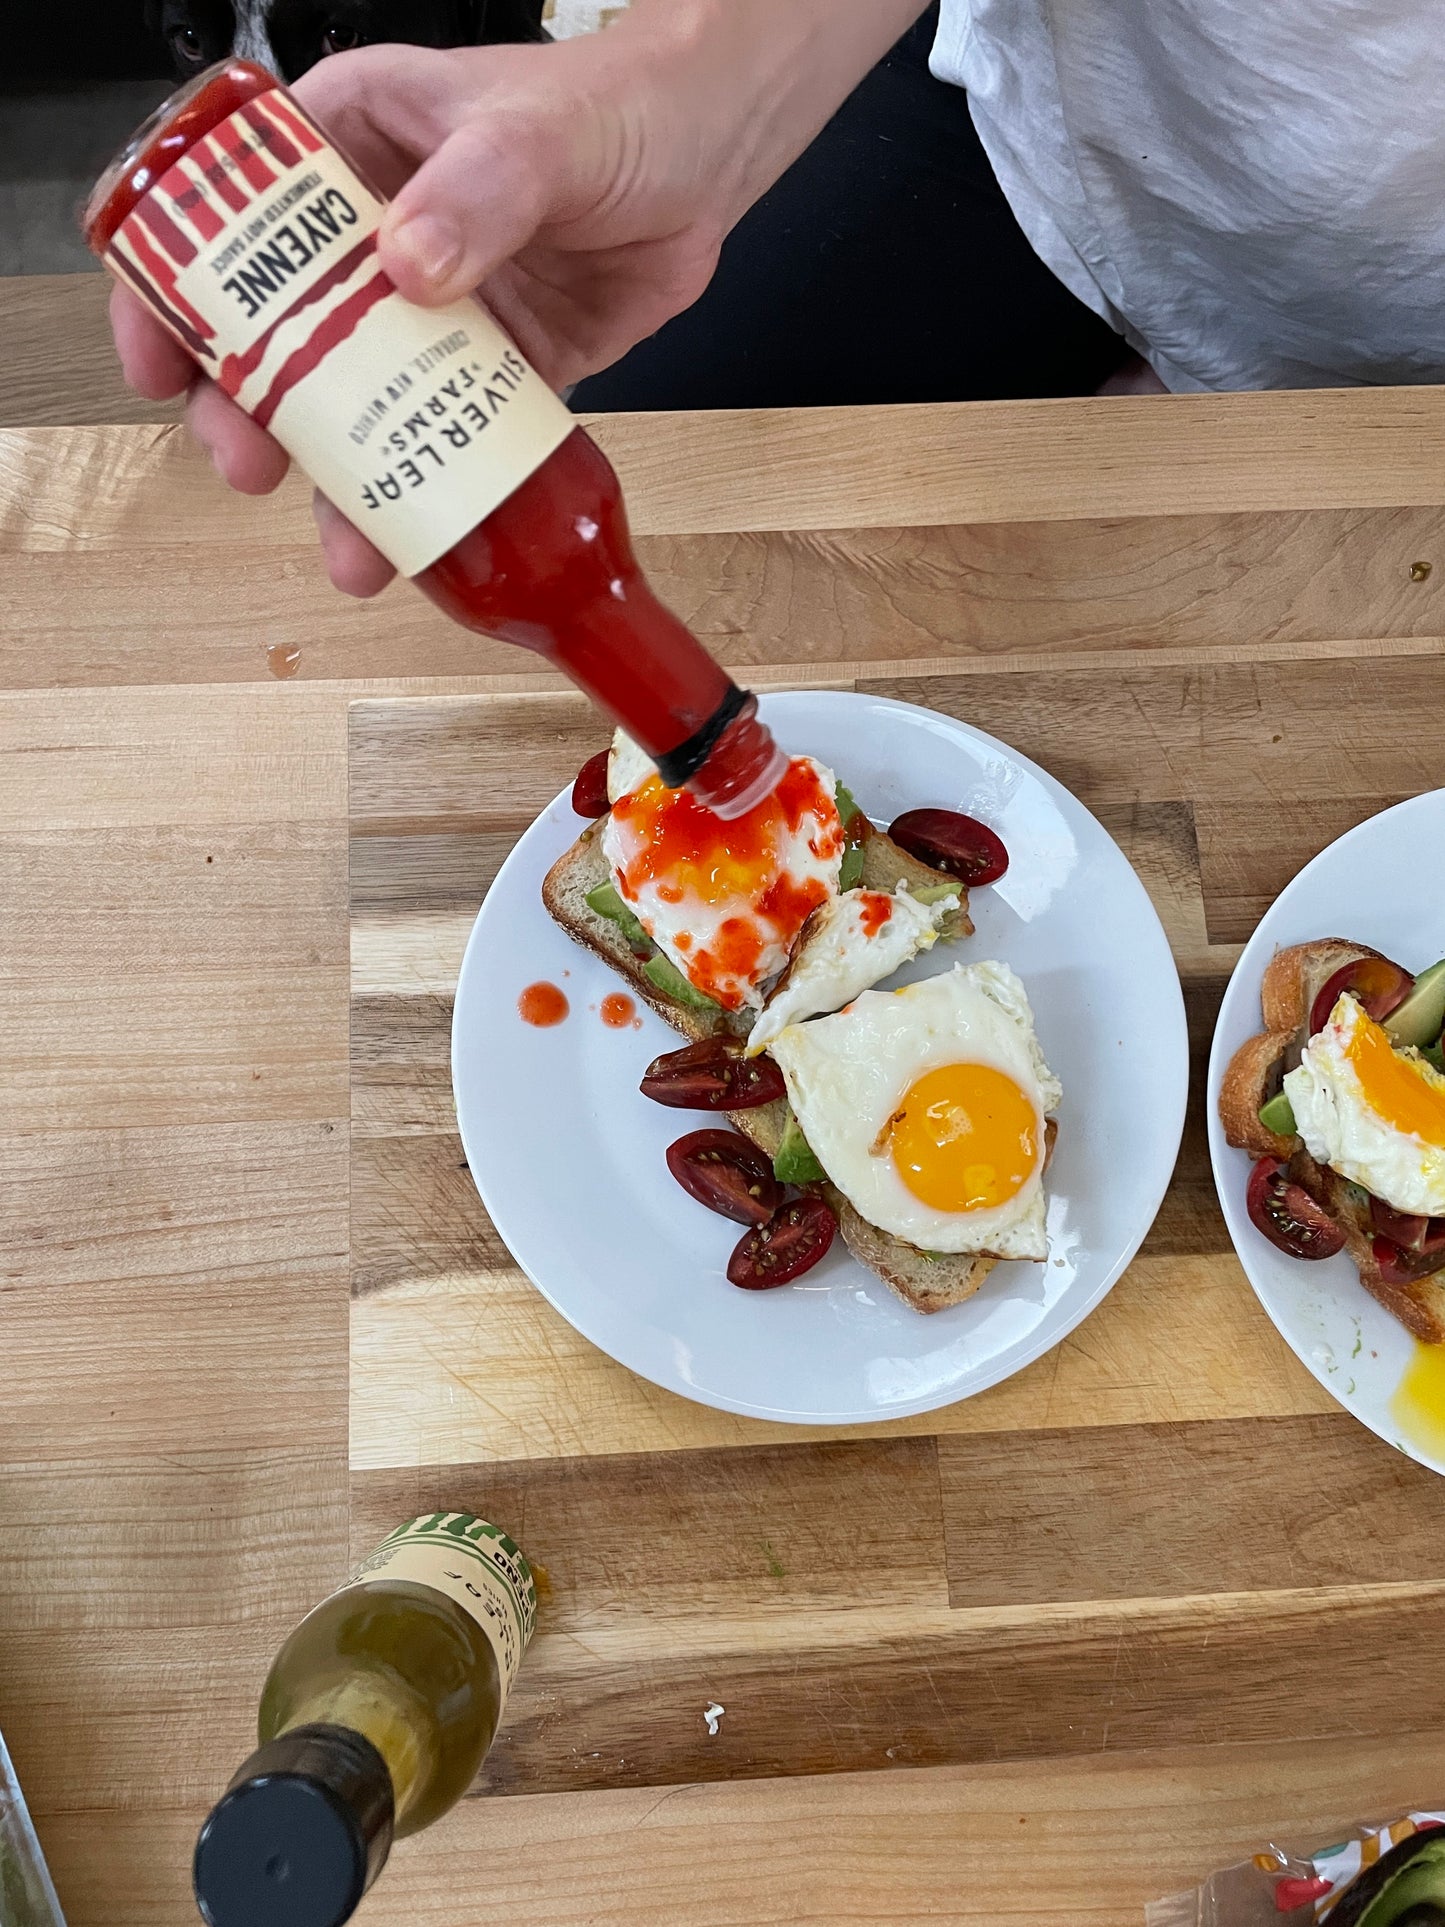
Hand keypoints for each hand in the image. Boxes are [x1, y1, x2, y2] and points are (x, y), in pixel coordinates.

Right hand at [110, 0, 926, 595]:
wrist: (713, 153)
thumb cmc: (617, 105)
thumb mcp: (535, 135)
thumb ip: (475, 193)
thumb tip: (409, 266)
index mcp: (349, 148)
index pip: (229, 216)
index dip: (178, 289)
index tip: (165, 360)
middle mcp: (376, 237)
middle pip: (277, 333)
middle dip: (252, 410)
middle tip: (252, 465)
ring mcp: (433, 313)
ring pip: (361, 405)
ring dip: (342, 479)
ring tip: (348, 544)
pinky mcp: (495, 371)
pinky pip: (451, 439)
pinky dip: (437, 492)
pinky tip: (426, 541)